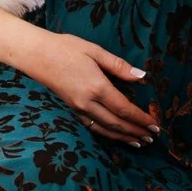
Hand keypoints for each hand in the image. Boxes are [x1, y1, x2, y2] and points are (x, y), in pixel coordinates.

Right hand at [18, 32, 158, 145]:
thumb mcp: (95, 51)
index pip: (124, 109)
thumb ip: (119, 66)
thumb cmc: (65, 48)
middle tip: (152, 137)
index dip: (141, 119)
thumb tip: (141, 76)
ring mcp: (77, 108)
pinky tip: (115, 136)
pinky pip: (92, 127)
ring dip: (123, 137)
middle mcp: (87, 102)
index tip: (155, 124)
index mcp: (97, 86)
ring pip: (104, 129)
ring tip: (138, 142)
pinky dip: (107, 134)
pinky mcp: (71, 110)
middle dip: (136, 132)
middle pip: (116, 123)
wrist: (36, 55)